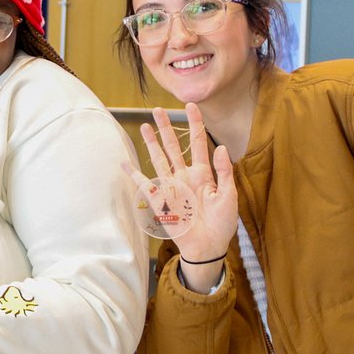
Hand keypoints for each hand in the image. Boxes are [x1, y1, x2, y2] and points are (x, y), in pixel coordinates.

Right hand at [133, 104, 237, 291]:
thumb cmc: (221, 223)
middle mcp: (185, 176)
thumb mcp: (229, 196)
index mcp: (203, 174)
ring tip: (145, 125)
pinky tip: (125, 163)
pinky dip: (134, 174)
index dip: (195, 125)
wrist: (208, 247)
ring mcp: (171, 187)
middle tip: (159, 110)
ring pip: (159, 159)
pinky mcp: (161, 201)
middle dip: (166, 128)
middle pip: (173, 147)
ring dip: (152, 143)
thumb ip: (224, 172)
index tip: (191, 107)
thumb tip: (220, 148)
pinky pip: (145, 185)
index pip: (197, 144)